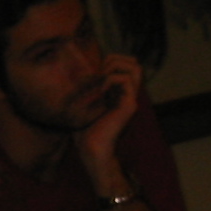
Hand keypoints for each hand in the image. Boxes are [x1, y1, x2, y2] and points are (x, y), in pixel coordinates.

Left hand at [74, 53, 141, 188]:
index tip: (94, 71)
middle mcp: (127, 94)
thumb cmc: (84, 132)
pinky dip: (110, 79)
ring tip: (100, 78)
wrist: (91, 150)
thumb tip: (74, 73)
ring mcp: (130, 99)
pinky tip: (99, 90)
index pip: (125, 65)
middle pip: (134, 63)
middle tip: (99, 72)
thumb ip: (86, 89)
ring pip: (135, 68)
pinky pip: (125, 80)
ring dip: (114, 67)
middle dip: (115, 59)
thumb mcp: (83, 106)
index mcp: (119, 93)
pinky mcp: (129, 105)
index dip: (111, 60)